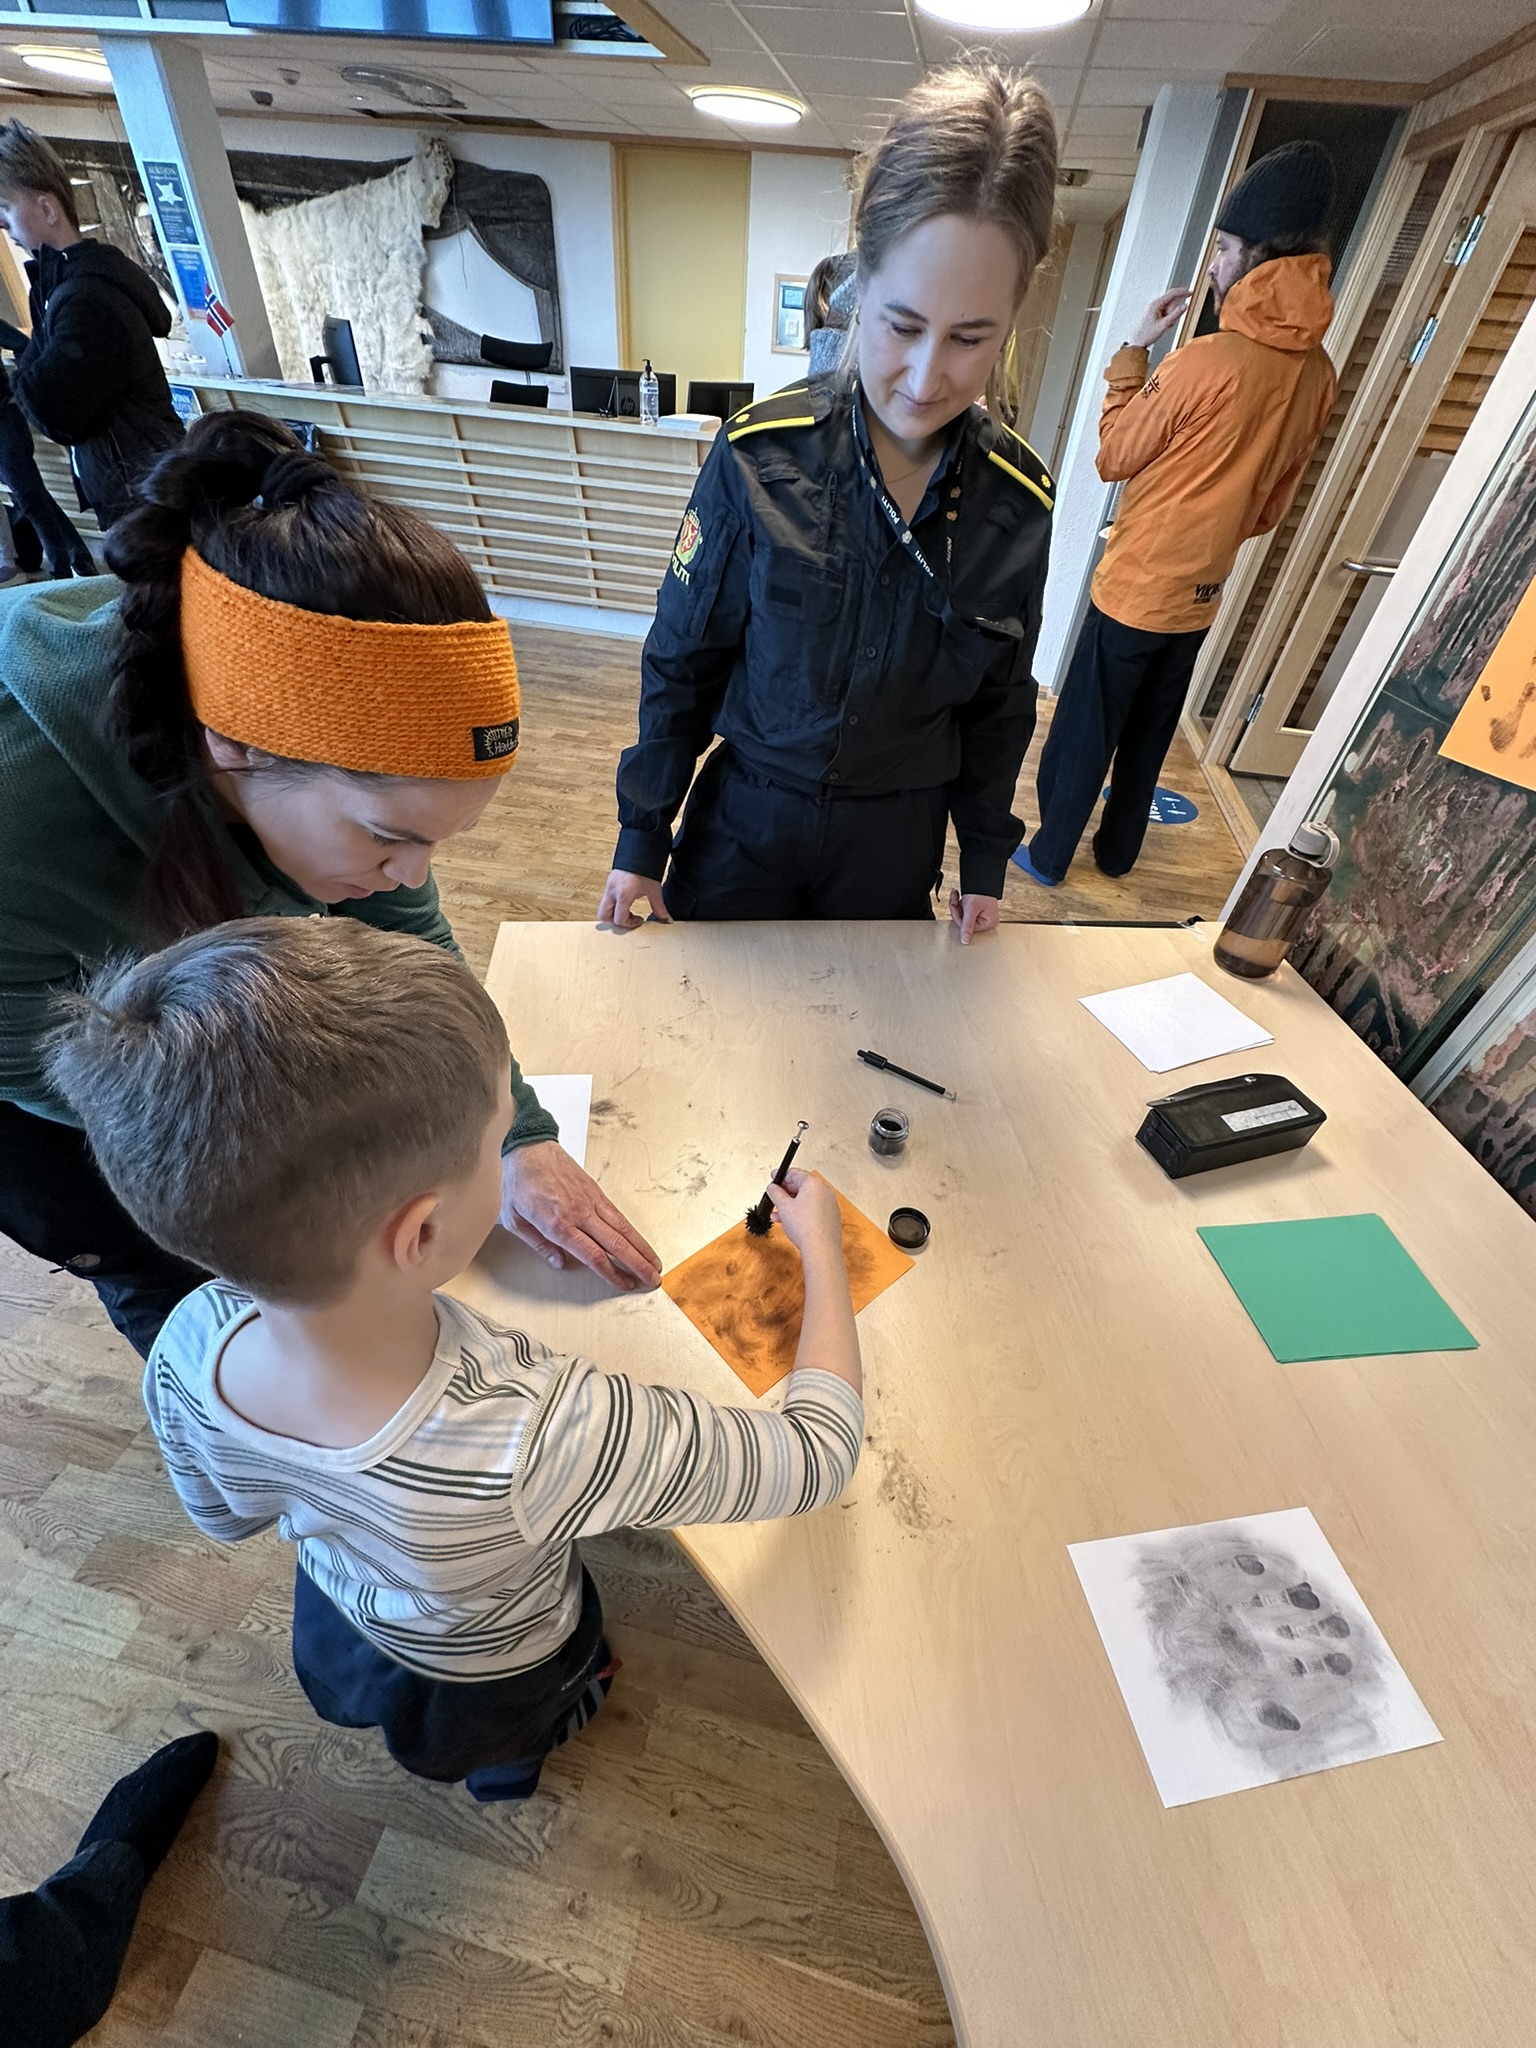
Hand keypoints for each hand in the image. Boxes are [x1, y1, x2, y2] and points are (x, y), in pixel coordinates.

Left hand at [500, 1142, 661, 1290]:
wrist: (529, 1148)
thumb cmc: (519, 1182)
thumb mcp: (514, 1220)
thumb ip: (538, 1244)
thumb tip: (559, 1263)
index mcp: (557, 1224)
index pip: (592, 1255)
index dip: (612, 1274)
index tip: (625, 1285)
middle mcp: (579, 1213)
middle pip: (616, 1244)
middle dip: (638, 1265)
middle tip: (653, 1280)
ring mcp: (591, 1201)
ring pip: (623, 1229)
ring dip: (642, 1248)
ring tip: (655, 1264)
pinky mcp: (596, 1192)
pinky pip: (618, 1215)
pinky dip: (633, 1231)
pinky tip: (640, 1241)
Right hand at [597, 870, 671, 931]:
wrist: (641, 850)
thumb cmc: (646, 868)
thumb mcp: (654, 890)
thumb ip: (660, 907)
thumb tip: (667, 919)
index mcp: (623, 894)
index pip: (619, 919)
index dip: (629, 924)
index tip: (639, 919)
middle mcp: (612, 891)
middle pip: (603, 915)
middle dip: (615, 921)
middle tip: (629, 918)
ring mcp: (609, 886)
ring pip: (602, 908)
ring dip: (614, 913)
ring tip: (628, 909)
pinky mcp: (609, 882)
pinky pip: (606, 898)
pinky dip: (615, 904)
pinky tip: (627, 900)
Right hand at [766, 1168, 845, 1268]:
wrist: (820, 1248)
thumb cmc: (806, 1227)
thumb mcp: (783, 1207)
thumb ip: (776, 1193)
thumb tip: (772, 1188)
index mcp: (814, 1184)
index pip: (795, 1173)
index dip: (781, 1176)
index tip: (773, 1177)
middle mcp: (824, 1191)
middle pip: (802, 1186)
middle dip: (785, 1191)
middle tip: (774, 1195)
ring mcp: (829, 1204)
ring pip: (806, 1199)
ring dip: (791, 1204)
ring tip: (778, 1213)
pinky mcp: (830, 1217)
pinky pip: (813, 1209)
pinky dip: (801, 1211)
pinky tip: (789, 1220)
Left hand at [948, 891, 999, 944]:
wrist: (981, 877)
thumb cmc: (981, 891)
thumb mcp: (971, 909)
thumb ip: (967, 926)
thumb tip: (965, 940)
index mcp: (989, 923)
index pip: (968, 928)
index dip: (959, 917)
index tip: (955, 907)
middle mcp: (986, 921)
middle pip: (964, 922)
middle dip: (957, 910)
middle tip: (955, 900)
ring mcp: (981, 916)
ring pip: (962, 916)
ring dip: (957, 905)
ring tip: (957, 896)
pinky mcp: (976, 911)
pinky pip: (964, 911)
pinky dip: (960, 903)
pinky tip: (959, 896)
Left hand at [1127, 289, 1191, 348]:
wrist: (1136, 342)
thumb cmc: (1146, 335)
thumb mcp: (1164, 325)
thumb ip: (1176, 314)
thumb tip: (1185, 306)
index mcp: (1156, 304)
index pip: (1172, 293)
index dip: (1183, 292)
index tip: (1191, 292)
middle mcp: (1153, 304)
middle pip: (1171, 301)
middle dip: (1174, 310)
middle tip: (1172, 321)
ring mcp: (1152, 309)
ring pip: (1168, 308)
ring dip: (1170, 316)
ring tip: (1165, 326)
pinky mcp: (1152, 313)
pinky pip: (1164, 312)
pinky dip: (1166, 318)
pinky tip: (1162, 326)